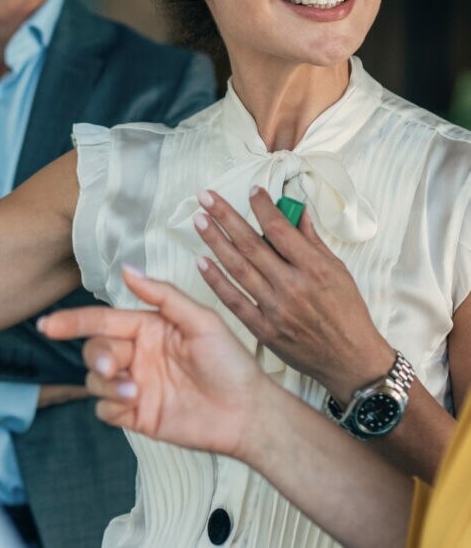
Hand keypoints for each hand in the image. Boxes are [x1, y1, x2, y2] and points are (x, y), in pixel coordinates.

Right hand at [38, 266, 267, 459]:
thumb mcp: (201, 320)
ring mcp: (135, 384)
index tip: (48, 324)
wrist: (246, 412)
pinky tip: (133, 404)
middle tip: (112, 366)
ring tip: (133, 390)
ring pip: (94, 379)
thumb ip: (162, 295)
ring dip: (105, 383)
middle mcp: (137, 354)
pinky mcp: (136, 414)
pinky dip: (111, 405)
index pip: (103, 320)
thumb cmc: (229, 361)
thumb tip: (127, 270)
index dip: (73, 321)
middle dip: (96, 355)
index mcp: (148, 327)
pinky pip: (105, 408)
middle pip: (93, 349)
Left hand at [194, 187, 393, 401]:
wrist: (350, 360)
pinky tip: (201, 261)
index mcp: (314, 268)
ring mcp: (275, 309)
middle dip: (225, 217)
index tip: (251, 190)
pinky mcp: (264, 330)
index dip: (262, 207)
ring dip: (215, 242)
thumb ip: (312, 239)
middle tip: (206, 197)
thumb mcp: (338, 270)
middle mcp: (292, 287)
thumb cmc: (347, 311)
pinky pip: (234, 300)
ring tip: (199, 220)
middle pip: (251, 244)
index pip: (280, 229)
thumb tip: (296, 209)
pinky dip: (216, 280)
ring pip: (238, 268)